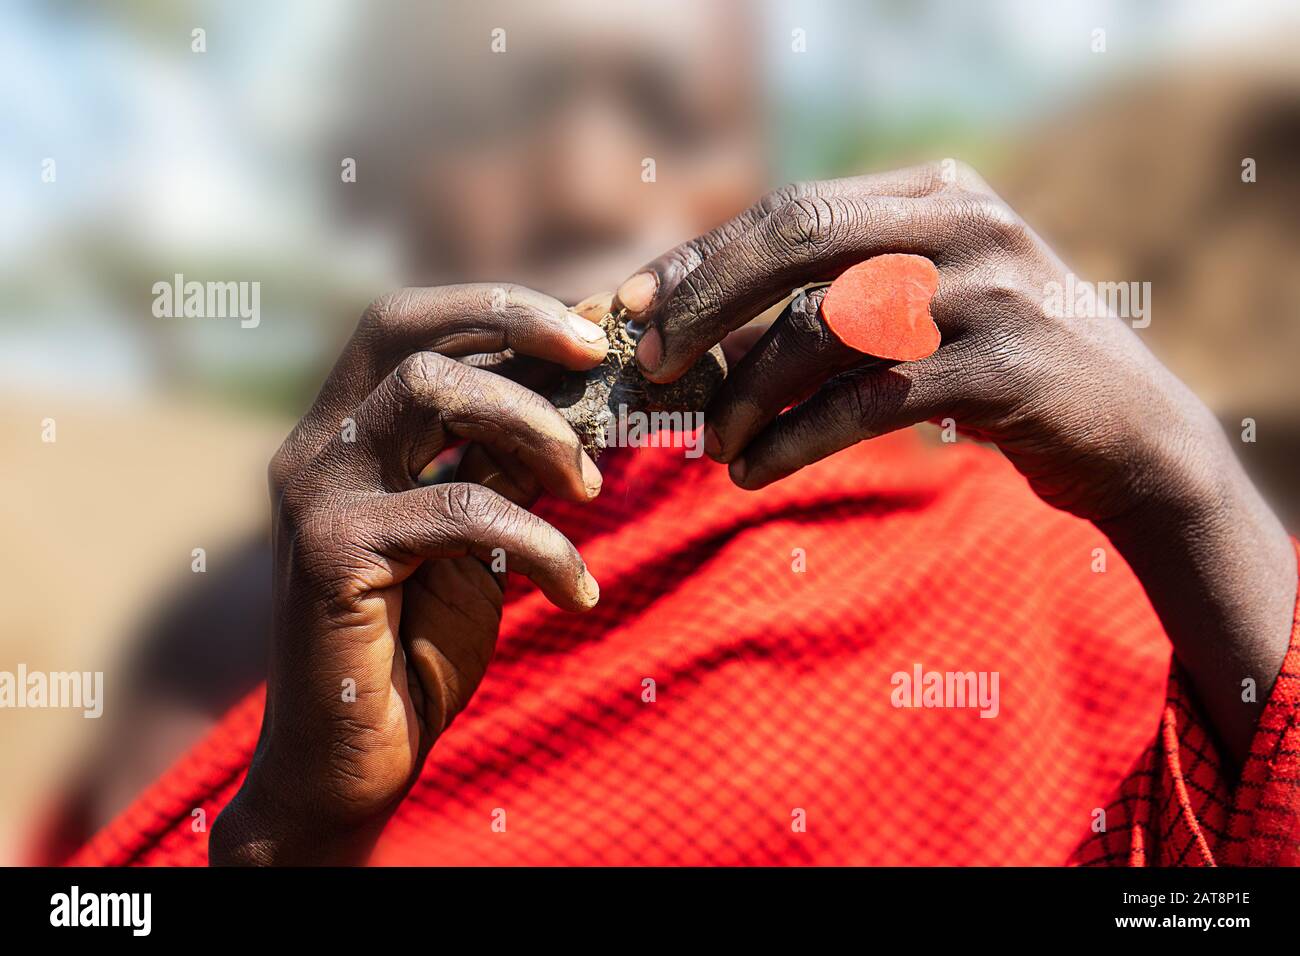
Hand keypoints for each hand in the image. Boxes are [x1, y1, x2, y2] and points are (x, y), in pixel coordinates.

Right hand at [211, 285, 606, 863]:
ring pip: (431, 393)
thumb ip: (503, 459)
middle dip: (516, 327)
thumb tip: (580, 382)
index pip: (407, 323)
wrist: (354, 756)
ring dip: (536, 426)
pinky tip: (576, 593)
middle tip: (598, 362)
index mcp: (343, 432)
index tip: (588, 334)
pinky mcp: (330, 553)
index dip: (497, 309)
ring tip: (592, 486)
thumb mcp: (474, 534)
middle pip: (408, 330)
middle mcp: (315, 447)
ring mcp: (315, 495)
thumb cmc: (417, 643)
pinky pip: (462, 509)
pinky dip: (541, 543)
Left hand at [614, 162, 1296, 762]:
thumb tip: (698, 317)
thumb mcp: (928, 302)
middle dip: (708, 305)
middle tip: (653, 366)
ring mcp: (987, 290)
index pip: (792, 209)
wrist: (1131, 430)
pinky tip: (756, 471)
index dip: (706, 259)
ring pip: (822, 328)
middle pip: (796, 241)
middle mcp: (962, 222)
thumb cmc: (1000, 367)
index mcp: (936, 192)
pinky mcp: (1001, 369)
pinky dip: (795, 440)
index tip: (639, 304)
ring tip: (713, 446)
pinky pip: (863, 403)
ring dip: (747, 394)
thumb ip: (841, 288)